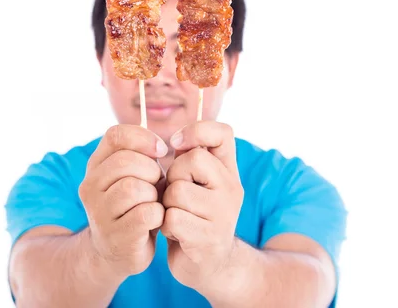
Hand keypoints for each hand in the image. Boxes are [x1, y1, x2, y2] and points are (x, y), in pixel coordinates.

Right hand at [79, 124, 167, 277]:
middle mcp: (90, 187)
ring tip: (154, 203)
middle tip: (157, 185)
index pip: (115, 135)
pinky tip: (156, 220)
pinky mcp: (116, 236)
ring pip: (134, 188)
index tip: (160, 151)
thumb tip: (160, 146)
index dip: (143, 138)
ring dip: (154, 194)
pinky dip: (158, 215)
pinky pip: (146, 213)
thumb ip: (141, 155)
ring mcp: (99, 213)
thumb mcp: (133, 175)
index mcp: (95, 166)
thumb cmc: (133, 206)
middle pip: (126, 161)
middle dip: (151, 170)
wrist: (117, 252)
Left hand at [160, 121, 243, 289]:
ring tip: (176, 215)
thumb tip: (174, 137)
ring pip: (177, 191)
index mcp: (229, 171)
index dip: (197, 131)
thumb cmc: (195, 216)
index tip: (176, 144)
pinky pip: (172, 218)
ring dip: (167, 204)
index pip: (222, 133)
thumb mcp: (198, 184)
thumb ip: (190, 160)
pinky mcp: (208, 238)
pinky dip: (166, 226)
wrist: (210, 265)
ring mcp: (223, 214)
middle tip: (176, 195)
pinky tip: (176, 232)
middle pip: (192, 161)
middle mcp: (231, 189)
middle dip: (173, 176)